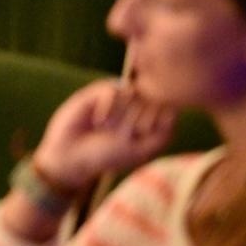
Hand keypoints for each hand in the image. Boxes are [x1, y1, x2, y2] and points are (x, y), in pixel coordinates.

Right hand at [31, 80, 175, 192]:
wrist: (70, 155)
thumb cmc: (105, 156)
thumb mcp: (139, 151)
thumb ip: (162, 135)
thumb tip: (174, 111)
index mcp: (146, 122)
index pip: (166, 111)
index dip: (156, 124)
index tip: (141, 140)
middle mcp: (133, 108)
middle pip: (150, 101)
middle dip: (137, 120)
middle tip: (122, 136)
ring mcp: (115, 99)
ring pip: (132, 93)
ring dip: (122, 114)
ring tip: (108, 130)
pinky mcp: (96, 93)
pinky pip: (112, 89)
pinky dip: (107, 106)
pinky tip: (98, 122)